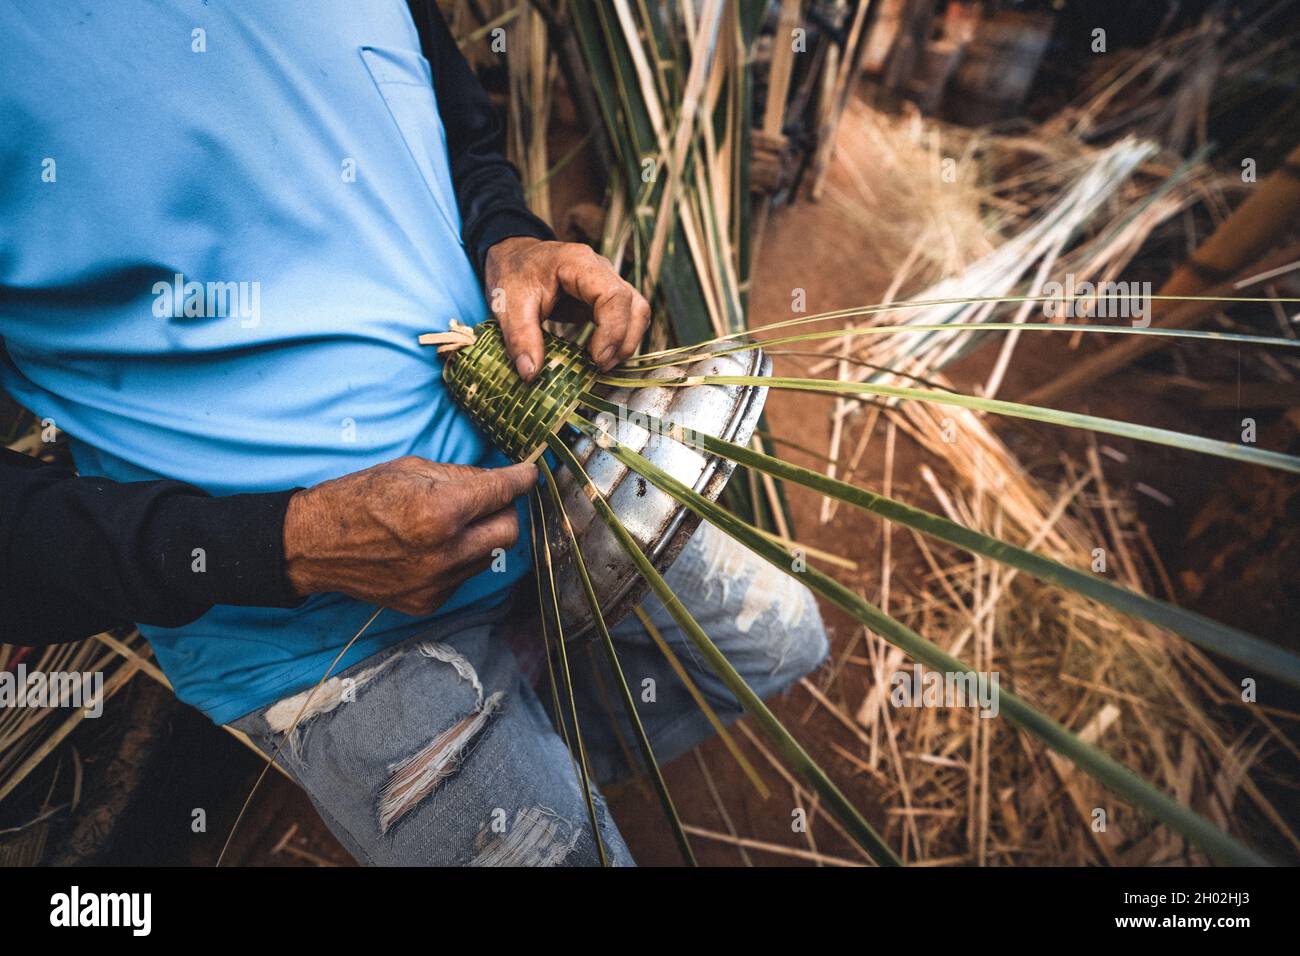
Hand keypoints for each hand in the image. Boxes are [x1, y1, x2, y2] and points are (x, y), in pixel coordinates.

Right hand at [282, 456, 536, 616]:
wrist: (314, 545)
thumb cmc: (358, 498)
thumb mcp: (410, 470)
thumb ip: (462, 476)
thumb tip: (501, 478)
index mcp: (440, 513)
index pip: (502, 493)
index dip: (521, 480)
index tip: (529, 474)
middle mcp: (445, 553)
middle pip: (509, 531)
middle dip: (504, 510)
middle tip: (486, 498)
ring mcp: (438, 583)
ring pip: (489, 556)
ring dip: (482, 536)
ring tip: (450, 522)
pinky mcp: (429, 602)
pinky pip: (464, 575)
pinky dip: (459, 557)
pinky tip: (432, 546)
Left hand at [484, 236, 651, 380]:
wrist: (513, 257)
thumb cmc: (513, 274)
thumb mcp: (508, 304)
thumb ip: (520, 337)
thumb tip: (531, 374)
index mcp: (579, 263)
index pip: (614, 295)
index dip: (613, 331)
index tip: (596, 359)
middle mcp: (601, 270)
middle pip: (634, 305)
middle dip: (623, 341)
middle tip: (599, 367)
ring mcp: (607, 283)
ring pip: (637, 311)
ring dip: (627, 341)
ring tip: (603, 365)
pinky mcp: (605, 298)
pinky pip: (627, 318)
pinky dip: (621, 339)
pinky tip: (601, 357)